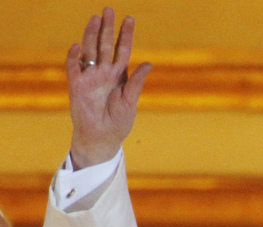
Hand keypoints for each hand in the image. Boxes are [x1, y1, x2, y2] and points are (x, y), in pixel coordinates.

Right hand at [67, 7, 151, 168]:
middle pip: (105, 45)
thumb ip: (137, 83)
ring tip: (95, 18)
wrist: (103, 138)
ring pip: (90, 51)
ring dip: (91, 35)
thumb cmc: (119, 122)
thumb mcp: (131, 102)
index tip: (130, 19)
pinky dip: (75, 57)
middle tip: (109, 10)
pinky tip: (78, 46)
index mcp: (120, 75)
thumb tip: (148, 63)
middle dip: (108, 28)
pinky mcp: (76, 85)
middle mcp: (104, 72)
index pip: (123, 50)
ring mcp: (90, 77)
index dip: (125, 35)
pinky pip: (74, 67)